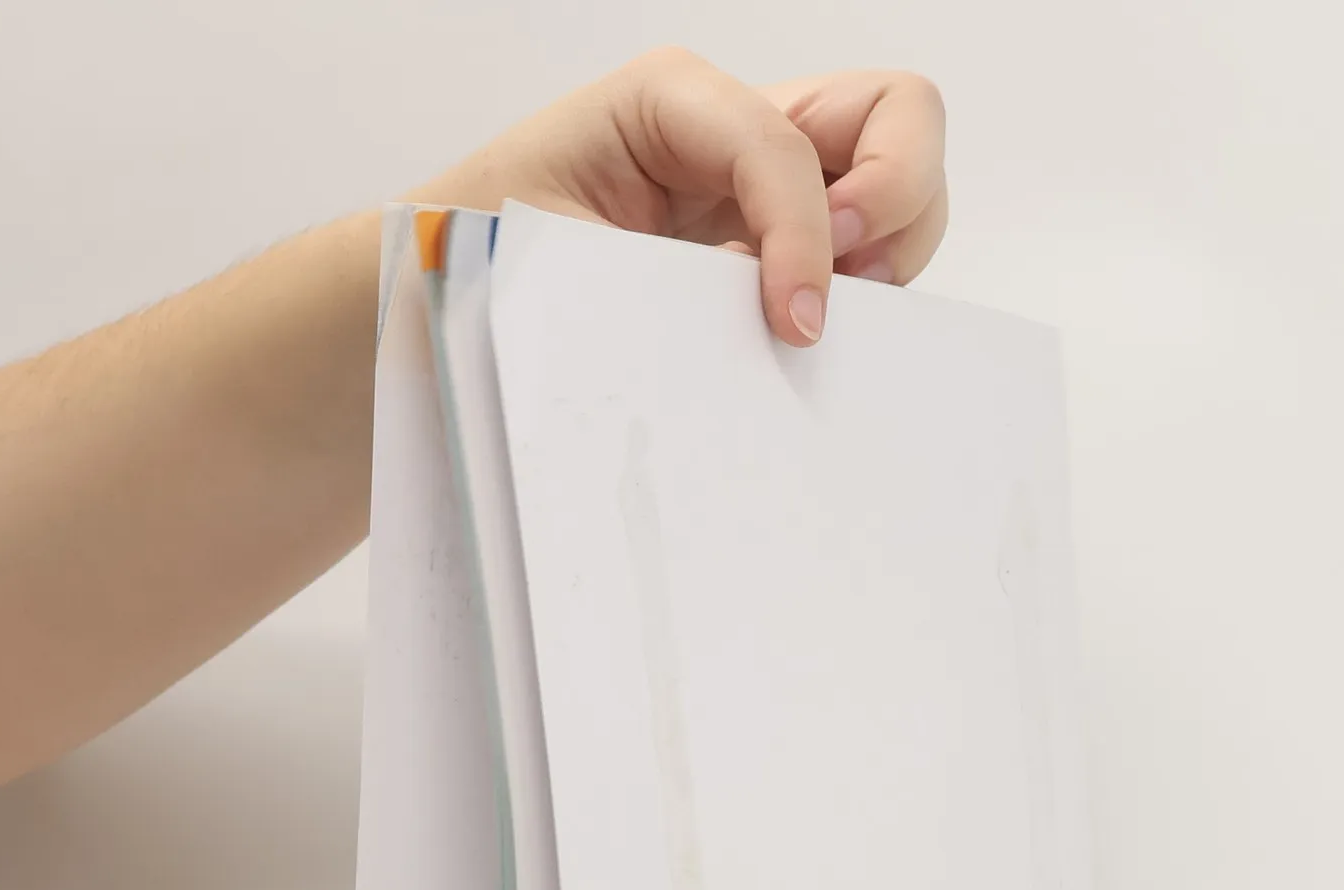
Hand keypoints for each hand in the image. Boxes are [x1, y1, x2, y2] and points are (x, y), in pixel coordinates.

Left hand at [412, 49, 947, 347]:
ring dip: (891, 251)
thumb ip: (669, 283)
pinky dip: (866, 294)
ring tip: (820, 317)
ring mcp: (765, 187)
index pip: (784, 144)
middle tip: (843, 284)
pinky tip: (804, 333)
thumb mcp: (559, 261)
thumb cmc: (482, 263)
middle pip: (898, 114)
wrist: (444, 306)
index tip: (794, 323)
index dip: (804, 232)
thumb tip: (779, 326)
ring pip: (900, 181)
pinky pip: (863, 255)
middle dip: (897, 197)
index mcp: (672, 101)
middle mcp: (735, 128)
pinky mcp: (772, 249)